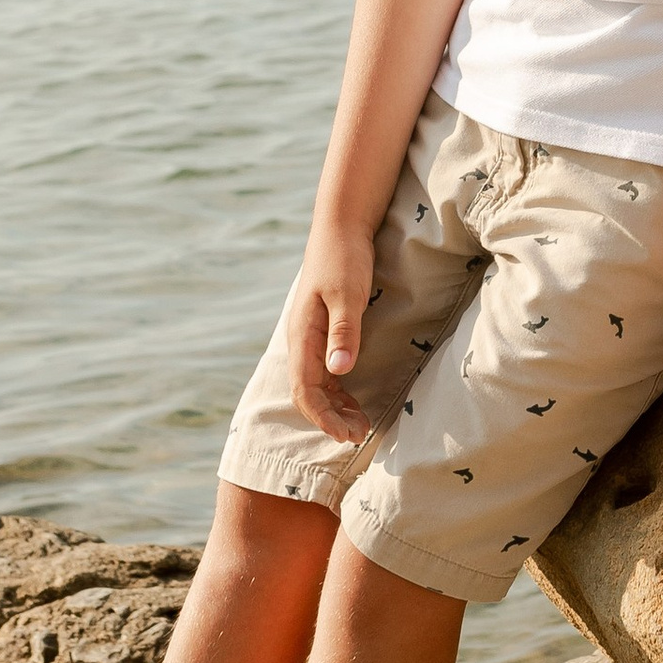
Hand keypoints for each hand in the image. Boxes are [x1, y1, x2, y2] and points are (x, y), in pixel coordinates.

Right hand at [286, 219, 379, 442]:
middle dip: (331, 419)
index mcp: (302, 335)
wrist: (341, 226)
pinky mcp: (324, 330)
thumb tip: (339, 372)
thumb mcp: (347, 294)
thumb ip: (343, 333)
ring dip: (336, 408)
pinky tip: (354, 401)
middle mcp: (302, 340)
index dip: (324, 417)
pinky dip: (339, 391)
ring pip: (317, 384)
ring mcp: (311, 336)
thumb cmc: (344, 257)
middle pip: (309, 393)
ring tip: (361, 426)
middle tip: (360, 436)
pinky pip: (326, 371)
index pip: (305, 390)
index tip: (346, 435)